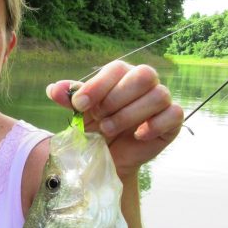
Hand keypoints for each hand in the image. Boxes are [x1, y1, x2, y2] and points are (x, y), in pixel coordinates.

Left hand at [46, 60, 183, 178]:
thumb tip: (53, 89)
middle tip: (99, 118)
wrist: (108, 158)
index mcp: (122, 75)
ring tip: (109, 129)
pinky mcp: (172, 121)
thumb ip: (70, 99)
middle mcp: (145, 83)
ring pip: (158, 95)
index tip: (79, 105)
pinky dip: (154, 125)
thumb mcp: (80, 114)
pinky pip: (174, 114)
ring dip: (129, 115)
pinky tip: (137, 135)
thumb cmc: (95, 129)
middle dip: (116, 99)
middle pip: (144, 75)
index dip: (99, 85)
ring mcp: (161, 101)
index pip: (117, 68)